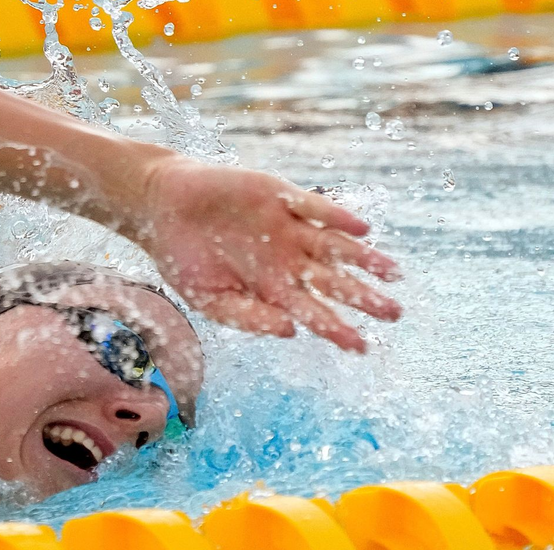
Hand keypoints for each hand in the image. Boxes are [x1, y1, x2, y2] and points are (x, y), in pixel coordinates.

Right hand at [133, 155, 400, 352]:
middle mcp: (286, 260)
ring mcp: (286, 228)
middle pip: (333, 281)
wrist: (162, 208)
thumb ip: (248, 317)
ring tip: (392, 272)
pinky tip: (361, 229)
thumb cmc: (182, 258)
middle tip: (393, 314)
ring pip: (334, 245)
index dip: (337, 330)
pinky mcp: (279, 197)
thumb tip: (291, 330)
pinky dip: (336, 217)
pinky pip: (314, 208)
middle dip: (363, 298)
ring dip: (363, 259)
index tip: (361, 347)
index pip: (313, 313)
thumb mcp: (209, 299)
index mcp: (271, 289)